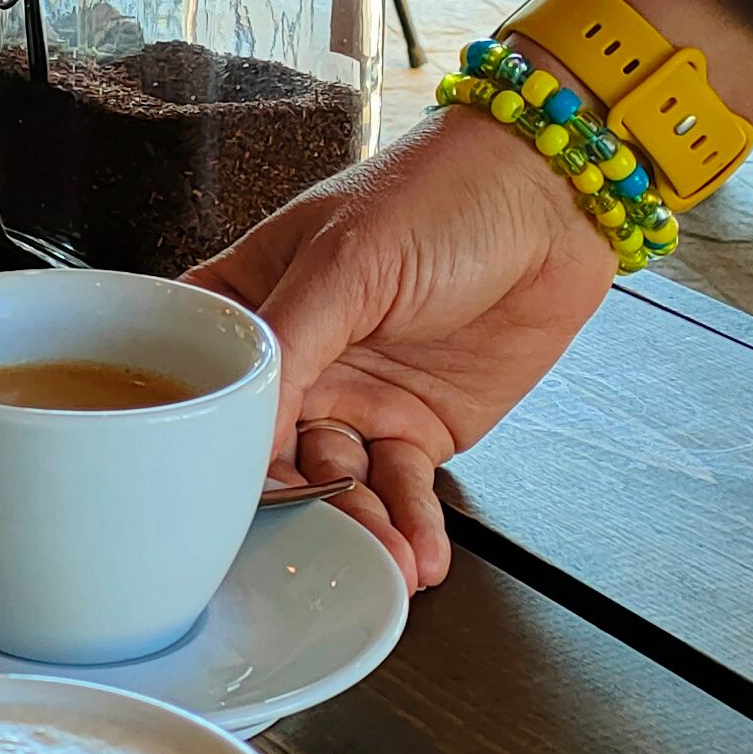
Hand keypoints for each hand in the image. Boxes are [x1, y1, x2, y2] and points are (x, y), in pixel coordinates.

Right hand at [191, 102, 617, 588]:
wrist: (554, 203)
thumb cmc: (440, 193)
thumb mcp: (345, 261)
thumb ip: (287, 350)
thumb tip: (239, 436)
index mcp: (249, 305)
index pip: (201, 389)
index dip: (198, 445)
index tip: (208, 499)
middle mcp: (294, 362)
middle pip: (262, 456)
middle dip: (286, 506)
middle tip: (305, 547)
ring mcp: (354, 400)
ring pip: (333, 484)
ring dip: (354, 528)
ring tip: (378, 560)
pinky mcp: (416, 429)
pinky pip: (400, 491)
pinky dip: (409, 528)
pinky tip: (417, 554)